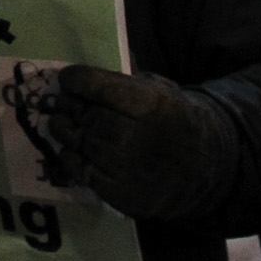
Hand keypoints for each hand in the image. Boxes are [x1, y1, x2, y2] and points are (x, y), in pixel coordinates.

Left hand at [44, 65, 235, 220]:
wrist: (205, 169)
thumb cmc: (175, 121)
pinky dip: (71, 158)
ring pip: (83, 142)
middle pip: (88, 116)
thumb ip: (127, 80)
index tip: (66, 78)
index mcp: (149, 104)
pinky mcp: (122, 193)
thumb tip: (91, 68)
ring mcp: (128, 167)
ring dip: (65, 131)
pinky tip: (70, 149)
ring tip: (58, 122)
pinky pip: (84, 172)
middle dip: (67, 106)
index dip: (77, 80)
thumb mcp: (161, 90)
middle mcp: (136, 135)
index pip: (99, 86)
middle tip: (55, 102)